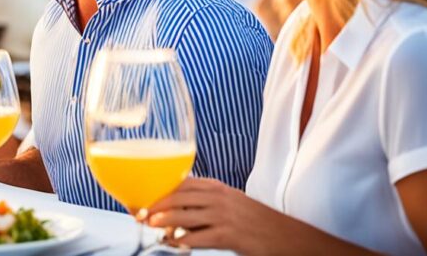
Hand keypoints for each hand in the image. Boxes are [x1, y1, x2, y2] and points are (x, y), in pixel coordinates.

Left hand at [146, 178, 297, 255]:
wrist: (286, 236)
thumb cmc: (255, 221)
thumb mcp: (231, 202)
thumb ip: (206, 201)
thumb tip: (177, 210)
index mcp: (218, 188)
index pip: (182, 183)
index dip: (160, 190)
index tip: (145, 198)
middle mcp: (219, 198)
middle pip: (179, 197)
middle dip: (156, 205)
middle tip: (140, 214)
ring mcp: (224, 216)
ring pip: (184, 216)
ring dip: (164, 222)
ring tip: (151, 226)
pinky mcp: (228, 235)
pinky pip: (198, 237)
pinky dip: (182, 241)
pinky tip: (174, 243)